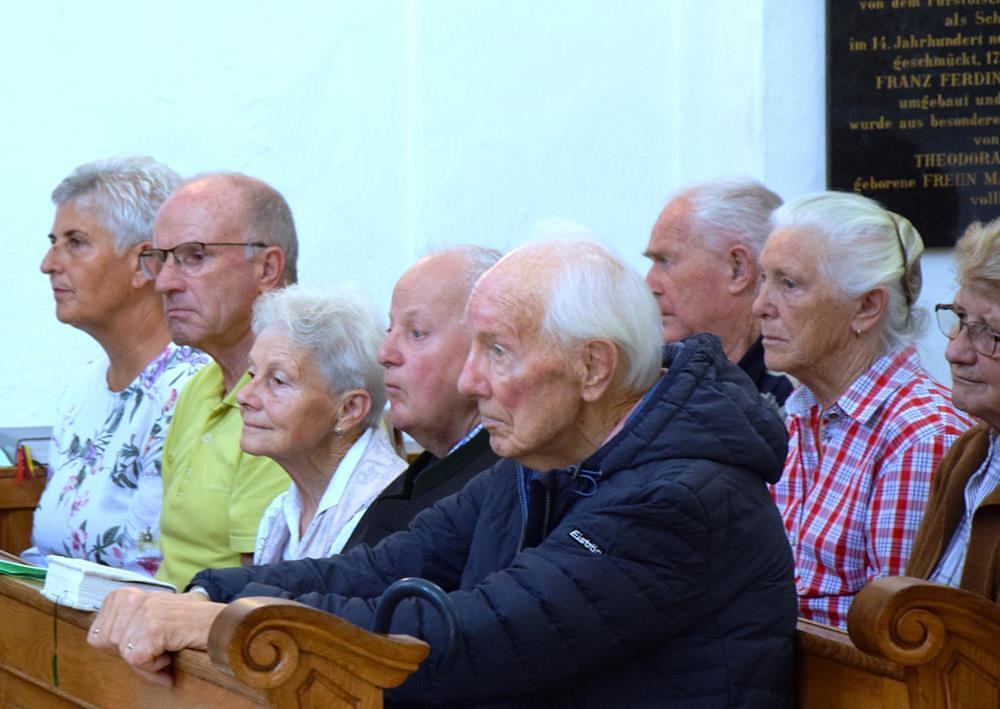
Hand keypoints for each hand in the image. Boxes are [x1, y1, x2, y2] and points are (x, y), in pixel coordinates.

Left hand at [87, 589, 225, 685]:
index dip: (116, 648)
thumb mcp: (152, 617)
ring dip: (146, 662)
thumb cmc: (189, 625)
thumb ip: (127, 623)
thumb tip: (99, 642)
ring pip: (122, 652)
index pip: (95, 633)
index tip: (141, 646)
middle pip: (104, 644)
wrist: (222, 624)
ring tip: (166, 652)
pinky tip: (172, 655)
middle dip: (130, 655)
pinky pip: (138, 660)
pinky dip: (155, 666)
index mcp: (127, 595)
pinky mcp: (153, 627)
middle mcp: (133, 598)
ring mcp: (144, 611)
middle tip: (155, 653)